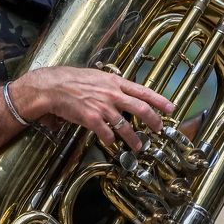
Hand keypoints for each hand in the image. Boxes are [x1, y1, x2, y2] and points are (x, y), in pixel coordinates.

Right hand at [12, 66, 173, 151]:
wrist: (52, 86)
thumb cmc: (72, 80)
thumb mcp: (97, 77)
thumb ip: (111, 85)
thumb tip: (121, 93)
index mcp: (115, 82)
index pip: (143, 91)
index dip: (159, 100)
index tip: (171, 108)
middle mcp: (112, 94)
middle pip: (141, 108)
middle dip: (153, 121)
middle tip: (159, 129)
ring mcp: (102, 107)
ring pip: (125, 126)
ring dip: (133, 138)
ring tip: (138, 146)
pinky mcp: (91, 118)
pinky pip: (106, 133)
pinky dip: (110, 140)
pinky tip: (110, 143)